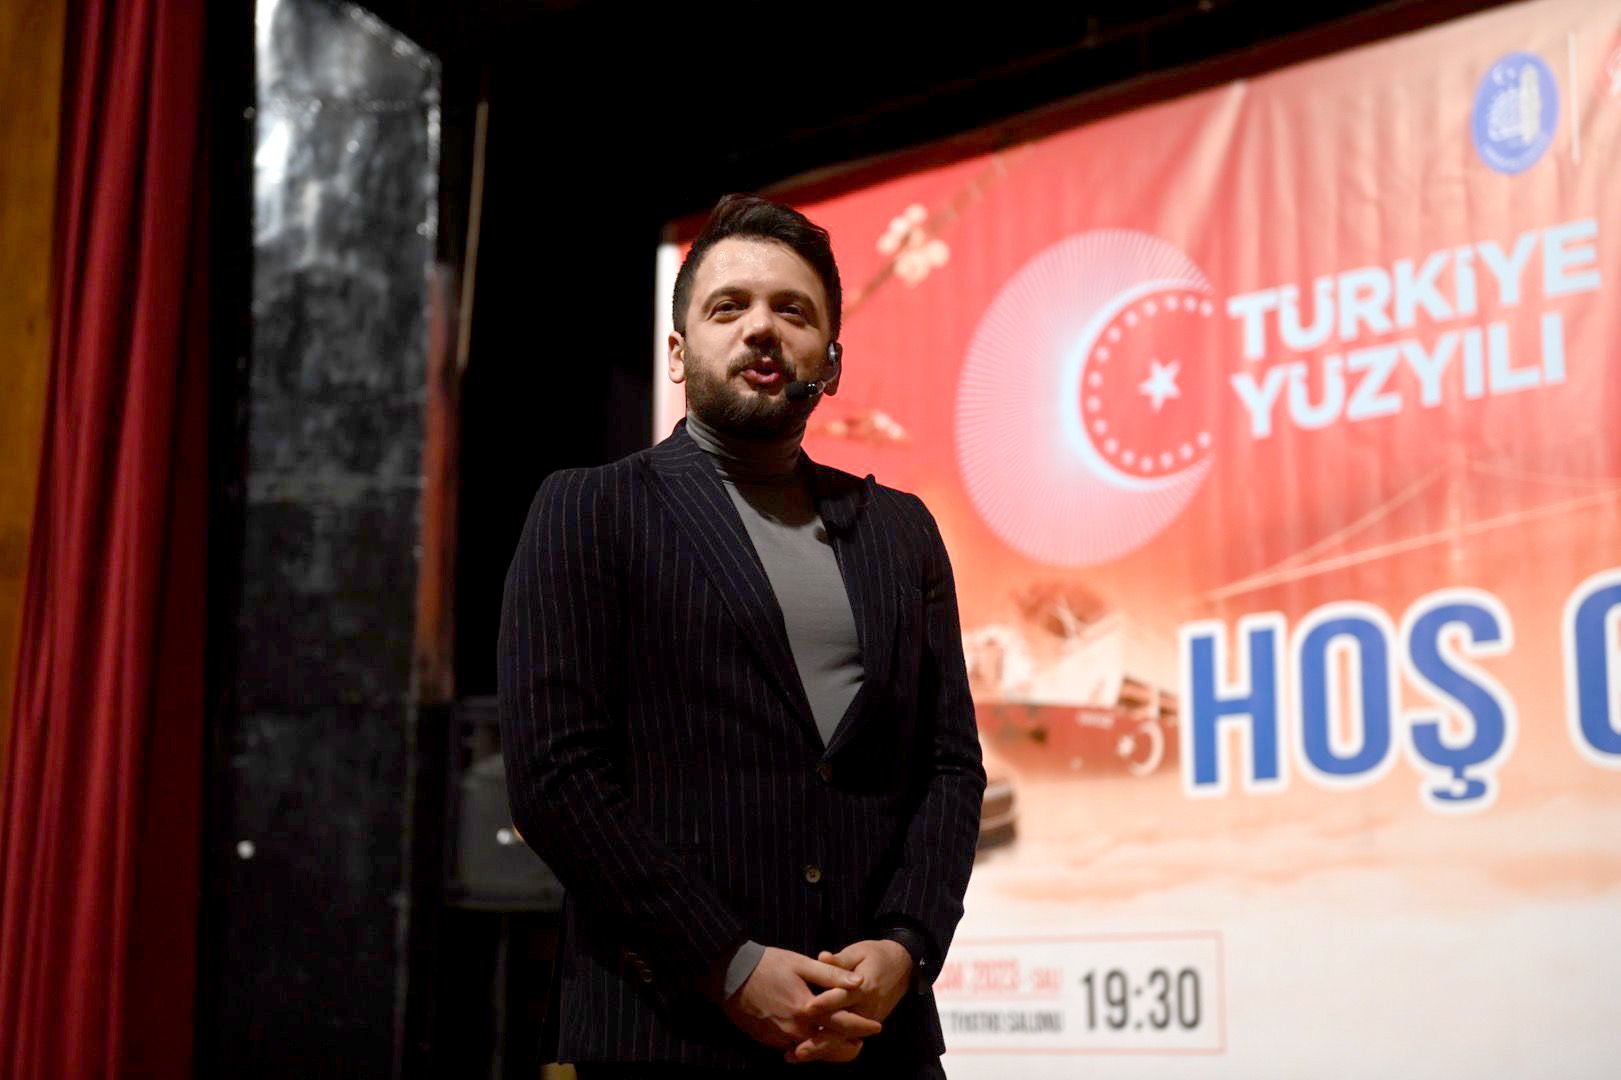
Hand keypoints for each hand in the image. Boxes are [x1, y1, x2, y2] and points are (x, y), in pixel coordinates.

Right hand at [721, 947, 881, 1053]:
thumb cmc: (767, 964)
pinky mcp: (768, 1041)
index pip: (844, 1025)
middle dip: (849, 1047)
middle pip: (831, 1049)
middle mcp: (795, 1030)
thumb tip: (859, 982)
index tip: (877, 1026)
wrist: (729, 975)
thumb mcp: (801, 963)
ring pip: (813, 1052)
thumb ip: (831, 975)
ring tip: (842, 1041)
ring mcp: (780, 1038)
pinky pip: (795, 1048)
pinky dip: (809, 1046)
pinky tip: (815, 1038)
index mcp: (807, 1009)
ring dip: (829, 1048)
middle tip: (862, 1042)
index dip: (862, 1026)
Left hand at [784, 939, 912, 1063]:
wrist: (903, 968)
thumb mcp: (858, 952)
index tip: (806, 1009)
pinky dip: (830, 1049)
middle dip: (820, 1040)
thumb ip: (839, 960)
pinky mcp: (865, 1027)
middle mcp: (866, 1008)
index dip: (825, 1003)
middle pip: (842, 1028)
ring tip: (797, 1055)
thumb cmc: (876, 956)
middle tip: (798, 1050)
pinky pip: (847, 1042)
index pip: (842, 997)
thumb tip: (822, 957)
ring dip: (822, 1050)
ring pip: (843, 1041)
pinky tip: (810, 1053)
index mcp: (864, 987)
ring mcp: (867, 1021)